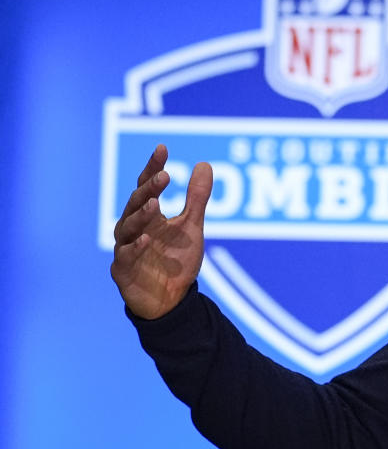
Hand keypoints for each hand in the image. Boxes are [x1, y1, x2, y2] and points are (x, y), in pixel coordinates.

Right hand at [111, 145, 212, 318]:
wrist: (171, 300)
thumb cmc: (177, 260)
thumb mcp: (191, 226)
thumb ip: (196, 198)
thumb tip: (204, 164)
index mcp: (149, 214)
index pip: (147, 185)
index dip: (153, 166)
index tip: (163, 148)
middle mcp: (134, 227)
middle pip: (136, 202)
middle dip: (149, 188)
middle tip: (164, 175)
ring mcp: (126, 247)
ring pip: (127, 226)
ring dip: (140, 214)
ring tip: (155, 203)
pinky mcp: (123, 269)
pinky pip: (126, 256)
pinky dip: (135, 247)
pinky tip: (147, 238)